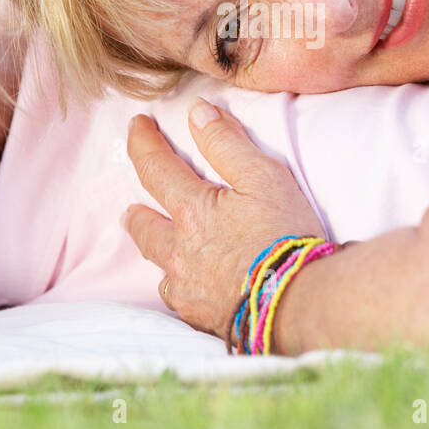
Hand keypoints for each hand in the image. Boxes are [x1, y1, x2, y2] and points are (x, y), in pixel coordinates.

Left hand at [123, 97, 325, 335]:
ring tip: (158, 244)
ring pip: (159, 266)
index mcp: (191, 210)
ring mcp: (187, 288)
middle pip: (144, 227)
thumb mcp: (264, 176)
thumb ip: (226, 142)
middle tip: (130, 207)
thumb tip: (197, 111)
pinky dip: (181, 286)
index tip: (136, 125)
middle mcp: (178, 251)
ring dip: (156, 250)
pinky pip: (180, 298)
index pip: (154, 166)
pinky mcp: (202, 316)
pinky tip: (190, 286)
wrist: (298, 301)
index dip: (142, 142)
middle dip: (136, 212)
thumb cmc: (284, 235)